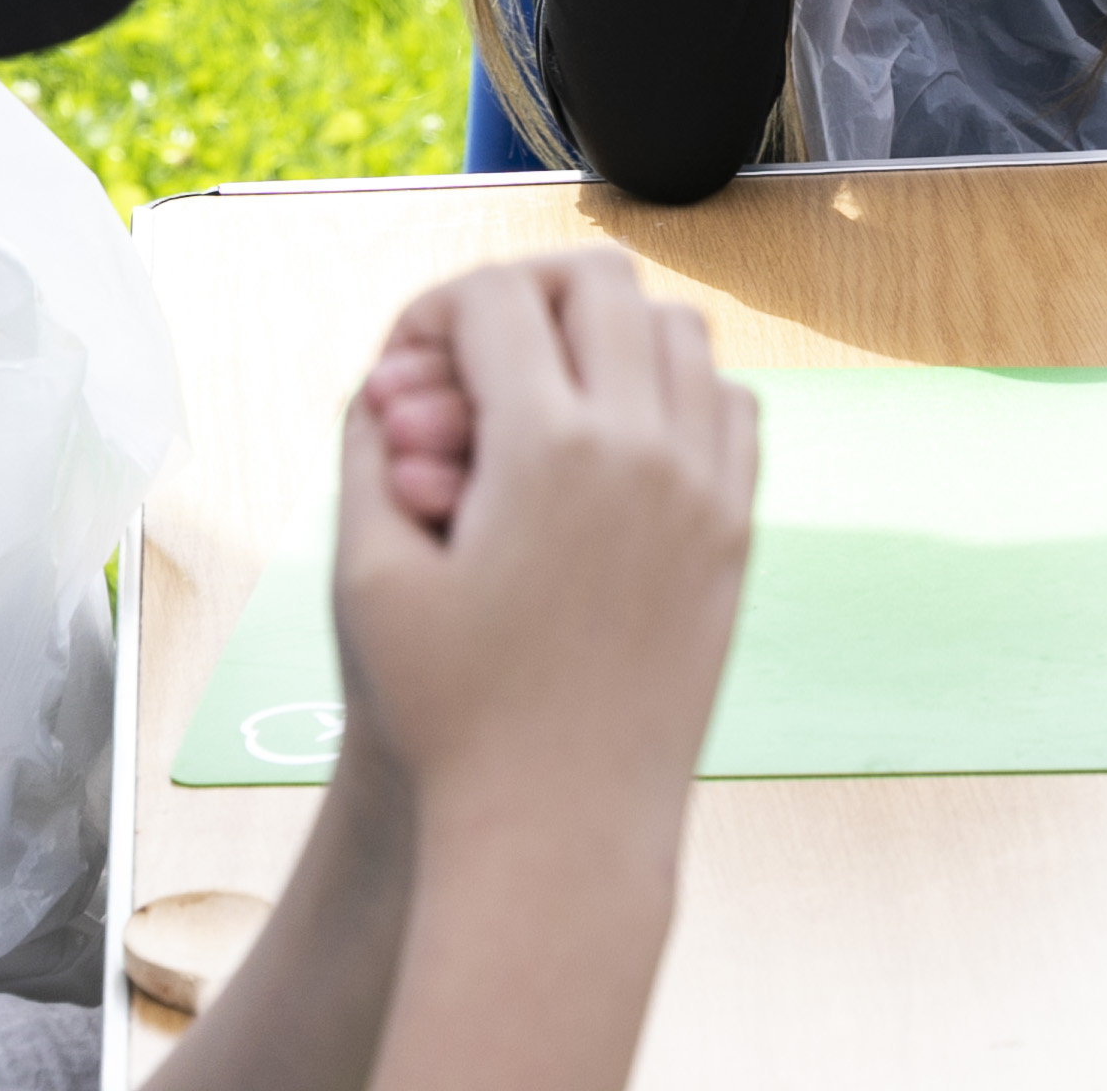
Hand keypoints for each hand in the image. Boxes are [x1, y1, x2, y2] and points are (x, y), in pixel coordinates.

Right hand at [332, 252, 755, 823]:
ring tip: (542, 384)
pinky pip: (728, 404)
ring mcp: (707, 482)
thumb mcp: (368, 577)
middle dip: (526, 294)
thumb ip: (368, 451)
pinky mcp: (738, 525)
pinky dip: (675, 387)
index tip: (407, 353)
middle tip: (475, 343)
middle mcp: (646, 446)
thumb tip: (388, 375)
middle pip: (602, 287)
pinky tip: (614, 435)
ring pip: (681, 332)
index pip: (498, 302)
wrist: (558, 819)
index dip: (434, 307)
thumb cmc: (447, 714)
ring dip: (608, 331)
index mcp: (549, 447)